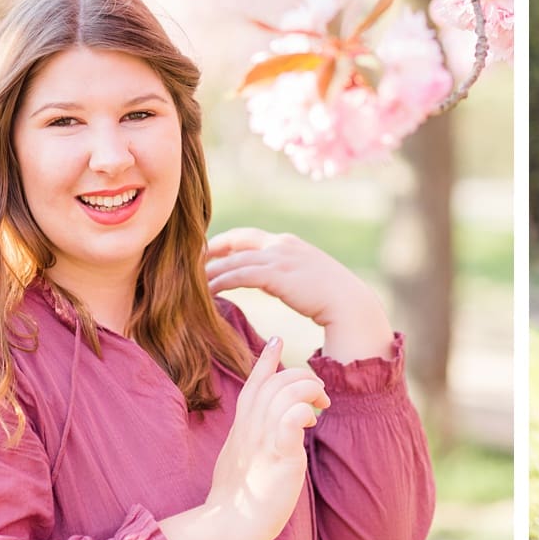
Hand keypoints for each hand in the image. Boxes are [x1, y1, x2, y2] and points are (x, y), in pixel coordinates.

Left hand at [205, 228, 393, 361]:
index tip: (206, 253)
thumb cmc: (332, 297)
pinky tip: (209, 293)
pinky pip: (240, 276)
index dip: (224, 243)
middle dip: (211, 251)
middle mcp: (282, 245)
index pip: (247, 236)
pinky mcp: (277, 275)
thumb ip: (289, 272)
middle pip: (236, 242)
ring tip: (191, 283)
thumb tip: (276, 281)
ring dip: (211, 272)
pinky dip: (222, 283)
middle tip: (189, 263)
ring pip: (234, 261)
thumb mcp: (307, 276)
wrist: (349, 302)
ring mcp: (280, 258)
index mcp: (288, 243)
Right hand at [207, 337, 329, 539]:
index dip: (266, 360)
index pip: (254, 384)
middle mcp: (251, 428)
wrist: (229, 525)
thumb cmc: (237, 501)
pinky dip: (305, 411)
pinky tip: (312, 421)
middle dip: (301, 377)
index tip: (276, 339)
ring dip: (309, 391)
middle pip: (275, 382)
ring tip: (321, 406)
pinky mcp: (280, 455)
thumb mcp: (239, 460)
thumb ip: (252, 441)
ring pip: (286, 392)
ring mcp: (264, 440)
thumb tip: (269, 435)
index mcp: (242, 428)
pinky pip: (292, 419)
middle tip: (319, 393)